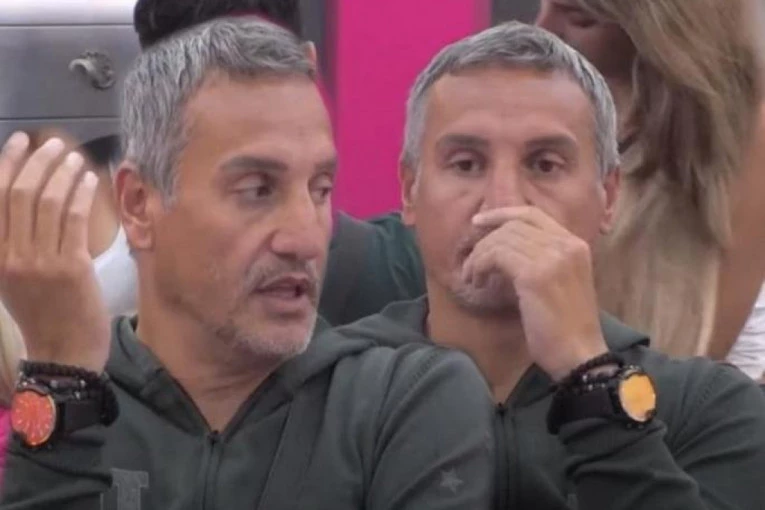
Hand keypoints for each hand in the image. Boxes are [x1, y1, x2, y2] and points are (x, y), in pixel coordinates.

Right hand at [0, 132, 110, 372]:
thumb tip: (23, 198)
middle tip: (53, 143)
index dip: (6, 164)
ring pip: (48, 202)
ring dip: (63, 172)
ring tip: (74, 157)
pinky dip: (82, 193)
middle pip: (21, 194)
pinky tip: (89, 180)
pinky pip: (74, 219)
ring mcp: (39, 261)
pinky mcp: (70, 267)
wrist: (63, 353)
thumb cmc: (43, 314)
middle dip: (37, 161)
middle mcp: (9, 256)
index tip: (20, 141)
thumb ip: (10, 242)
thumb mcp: (11, 279)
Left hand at [462, 206, 607, 380]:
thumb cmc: (566, 328)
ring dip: (479, 256)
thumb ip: (542, 260)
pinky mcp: (535, 275)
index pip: (533, 214)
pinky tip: (478, 282)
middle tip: (471, 263)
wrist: (580, 355)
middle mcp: (566, 245)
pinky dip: (480, 265)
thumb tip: (504, 247)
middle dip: (485, 240)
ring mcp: (553, 258)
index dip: (502, 214)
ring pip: (502, 239)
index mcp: (575, 245)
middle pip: (513, 225)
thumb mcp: (559, 283)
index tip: (479, 222)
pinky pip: (496, 255)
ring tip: (472, 277)